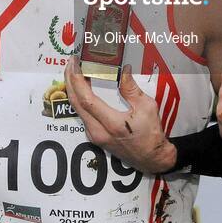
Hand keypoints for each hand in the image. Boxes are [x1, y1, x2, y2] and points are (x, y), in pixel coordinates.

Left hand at [64, 57, 175, 173]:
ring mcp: (94, 136)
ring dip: (73, 89)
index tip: (76, 65)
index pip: (87, 100)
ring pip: (77, 109)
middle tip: (71, 63)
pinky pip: (81, 114)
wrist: (151, 159)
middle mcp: (99, 132)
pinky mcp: (94, 136)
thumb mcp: (147, 107)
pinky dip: (79, 98)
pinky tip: (81, 87)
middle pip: (76, 103)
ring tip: (75, 71)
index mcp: (112, 124)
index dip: (78, 81)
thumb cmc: (152, 134)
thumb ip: (131, 88)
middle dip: (70, 81)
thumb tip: (124, 70)